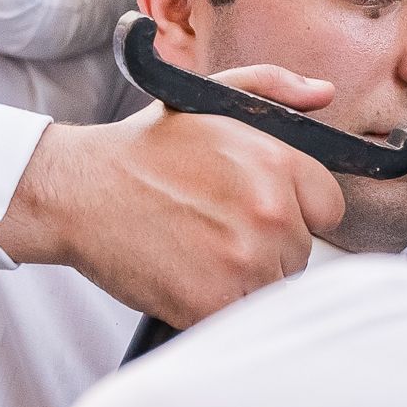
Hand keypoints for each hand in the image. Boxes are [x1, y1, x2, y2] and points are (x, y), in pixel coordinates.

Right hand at [0, 67, 346, 329]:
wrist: (78, 190)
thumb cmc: (143, 149)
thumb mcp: (210, 99)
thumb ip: (274, 89)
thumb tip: (323, 94)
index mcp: (277, 164)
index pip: (328, 209)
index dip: (296, 212)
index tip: (260, 212)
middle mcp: (269, 212)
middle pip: (300, 253)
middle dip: (267, 248)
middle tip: (216, 231)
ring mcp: (243, 261)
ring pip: (274, 290)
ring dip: (243, 282)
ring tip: (199, 255)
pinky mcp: (212, 302)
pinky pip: (237, 317)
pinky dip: (214, 308)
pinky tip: (185, 279)